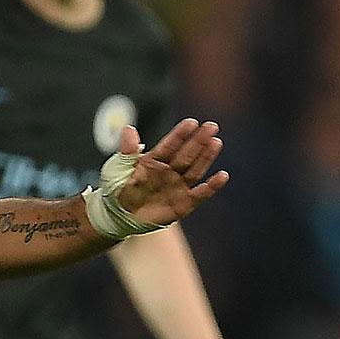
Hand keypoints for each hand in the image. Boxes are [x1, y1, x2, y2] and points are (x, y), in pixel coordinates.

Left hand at [105, 119, 228, 232]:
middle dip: (198, 140)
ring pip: (195, 169)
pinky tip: (222, 175)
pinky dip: (211, 187)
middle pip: (186, 154)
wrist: (118, 215)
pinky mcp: (184, 203)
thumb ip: (127, 151)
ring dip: (206, 157)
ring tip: (215, 142)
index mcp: (154, 160)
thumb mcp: (118, 169)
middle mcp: (169, 171)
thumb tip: (128, 129)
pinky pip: (200, 195)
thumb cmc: (118, 189)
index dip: (180, 134)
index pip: (170, 144)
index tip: (191, 123)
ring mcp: (177, 186)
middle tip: (211, 126)